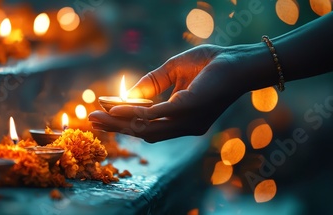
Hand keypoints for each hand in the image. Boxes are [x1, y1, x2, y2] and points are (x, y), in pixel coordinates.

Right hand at [89, 44, 249, 142]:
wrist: (240, 58)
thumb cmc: (211, 64)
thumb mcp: (173, 72)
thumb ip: (151, 84)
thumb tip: (125, 95)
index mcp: (183, 119)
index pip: (149, 126)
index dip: (124, 122)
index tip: (103, 115)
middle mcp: (185, 126)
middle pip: (143, 133)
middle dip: (117, 127)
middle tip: (92, 122)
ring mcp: (187, 121)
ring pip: (146, 128)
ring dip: (119, 123)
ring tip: (98, 117)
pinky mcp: (188, 110)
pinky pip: (154, 115)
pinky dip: (132, 112)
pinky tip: (116, 108)